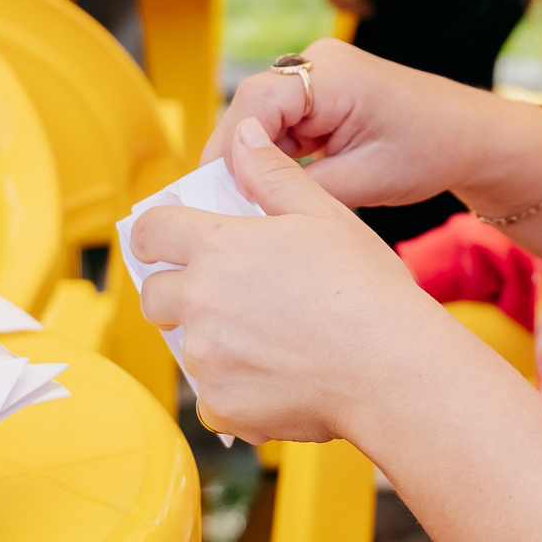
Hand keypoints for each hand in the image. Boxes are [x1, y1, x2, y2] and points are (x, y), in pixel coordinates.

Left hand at [138, 117, 448, 441]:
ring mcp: (207, 358)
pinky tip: (280, 379)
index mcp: (218, 246)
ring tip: (272, 340)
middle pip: (155, 294)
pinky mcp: (222, 406)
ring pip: (187, 346)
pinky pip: (212, 398)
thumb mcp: (322, 214)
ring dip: (214, 342)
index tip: (168, 243)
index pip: (149, 231)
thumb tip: (244, 136)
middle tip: (228, 295)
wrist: (391, 367)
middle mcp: (201, 301)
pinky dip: (236, 390)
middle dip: (179, 291)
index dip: (155, 234)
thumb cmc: (365, 288)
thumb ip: (272, 174)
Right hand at [206, 37, 487, 208]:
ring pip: (262, 116)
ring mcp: (318, 73)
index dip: (230, 146)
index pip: (258, 100)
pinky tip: (272, 186)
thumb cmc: (429, 151)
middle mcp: (318, 62)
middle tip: (222, 205)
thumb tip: (243, 199)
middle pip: (252, 106)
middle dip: (236, 155)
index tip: (218, 191)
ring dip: (253, 157)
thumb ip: (299, 186)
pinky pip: (281, 120)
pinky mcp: (320, 91)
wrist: (468, 135)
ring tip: (248, 202)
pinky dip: (274, 154)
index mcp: (333, 75)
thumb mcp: (364, 181)